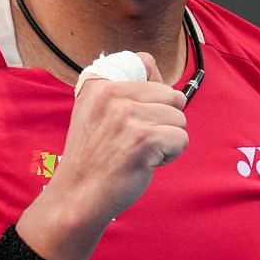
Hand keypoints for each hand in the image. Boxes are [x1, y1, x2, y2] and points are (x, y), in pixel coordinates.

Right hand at [19, 52, 187, 259]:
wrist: (77, 196)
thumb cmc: (93, 160)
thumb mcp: (94, 113)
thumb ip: (123, 92)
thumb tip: (160, 75)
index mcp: (99, 84)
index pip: (146, 62)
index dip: (153, 92)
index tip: (136, 115)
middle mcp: (111, 94)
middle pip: (172, 95)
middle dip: (164, 121)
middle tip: (137, 141)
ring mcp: (127, 115)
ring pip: (180, 118)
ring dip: (167, 140)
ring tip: (140, 153)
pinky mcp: (144, 139)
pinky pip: (181, 139)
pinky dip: (170, 155)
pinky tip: (146, 163)